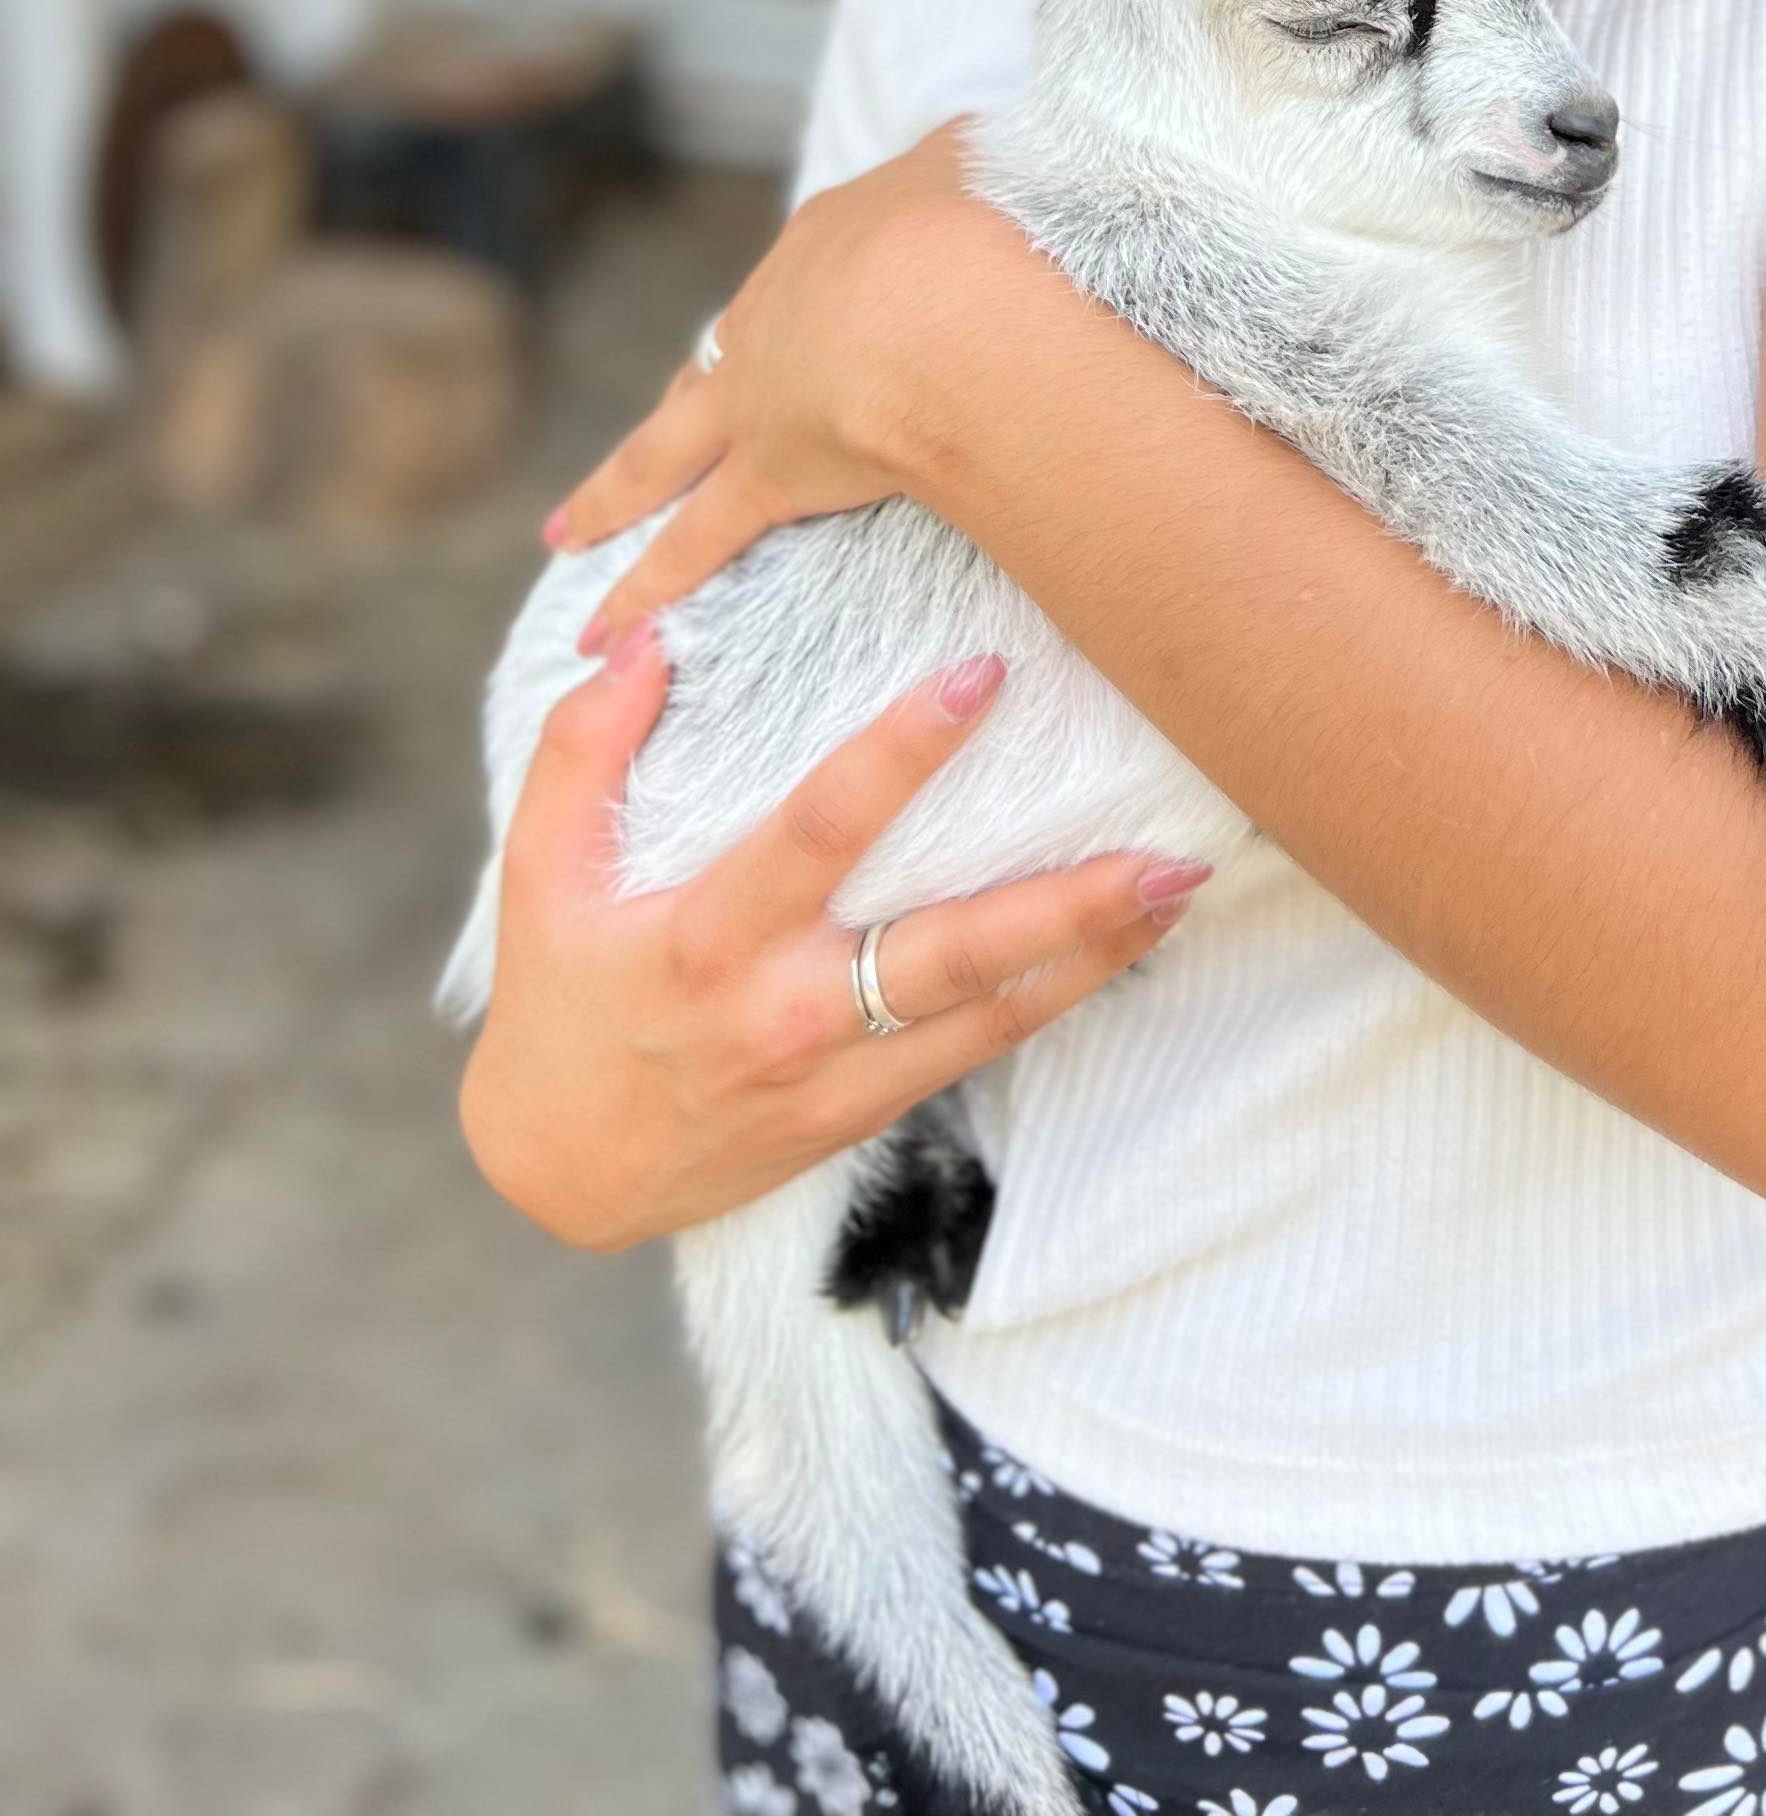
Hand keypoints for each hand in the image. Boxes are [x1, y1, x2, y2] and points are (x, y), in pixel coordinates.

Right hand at [459, 620, 1207, 1252]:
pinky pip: (980, 1049)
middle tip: (1159, 844)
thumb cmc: (562, 1000)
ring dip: (1093, 949)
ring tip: (1179, 885)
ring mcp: (836, 1071)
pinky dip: (1061, 995)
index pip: (822, 830)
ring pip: (990, 1009)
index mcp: (711, 936)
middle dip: (1061, 897)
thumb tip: (649, 640)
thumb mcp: (537, 874)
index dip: (902, 755)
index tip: (982, 676)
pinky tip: (1129, 945)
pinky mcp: (865, 1111)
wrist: (564, 1174)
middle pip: (947, 949)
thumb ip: (584, 752)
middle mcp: (786, 1009)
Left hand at [552, 128, 1077, 645]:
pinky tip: (602, 625)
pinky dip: (646, 585)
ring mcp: (756, 398)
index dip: (806, 306)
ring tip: (566, 534)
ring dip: (613, 495)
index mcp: (826, 241)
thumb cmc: (985, 221)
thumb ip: (974, 168)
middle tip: (640, 426)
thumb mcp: (980, 163)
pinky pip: (695, 541)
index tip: (819, 322)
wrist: (953, 292)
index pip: (808, 279)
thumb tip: (981, 164)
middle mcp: (770, 319)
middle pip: (705, 368)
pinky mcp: (769, 474)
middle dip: (672, 405)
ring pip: (663, 451)